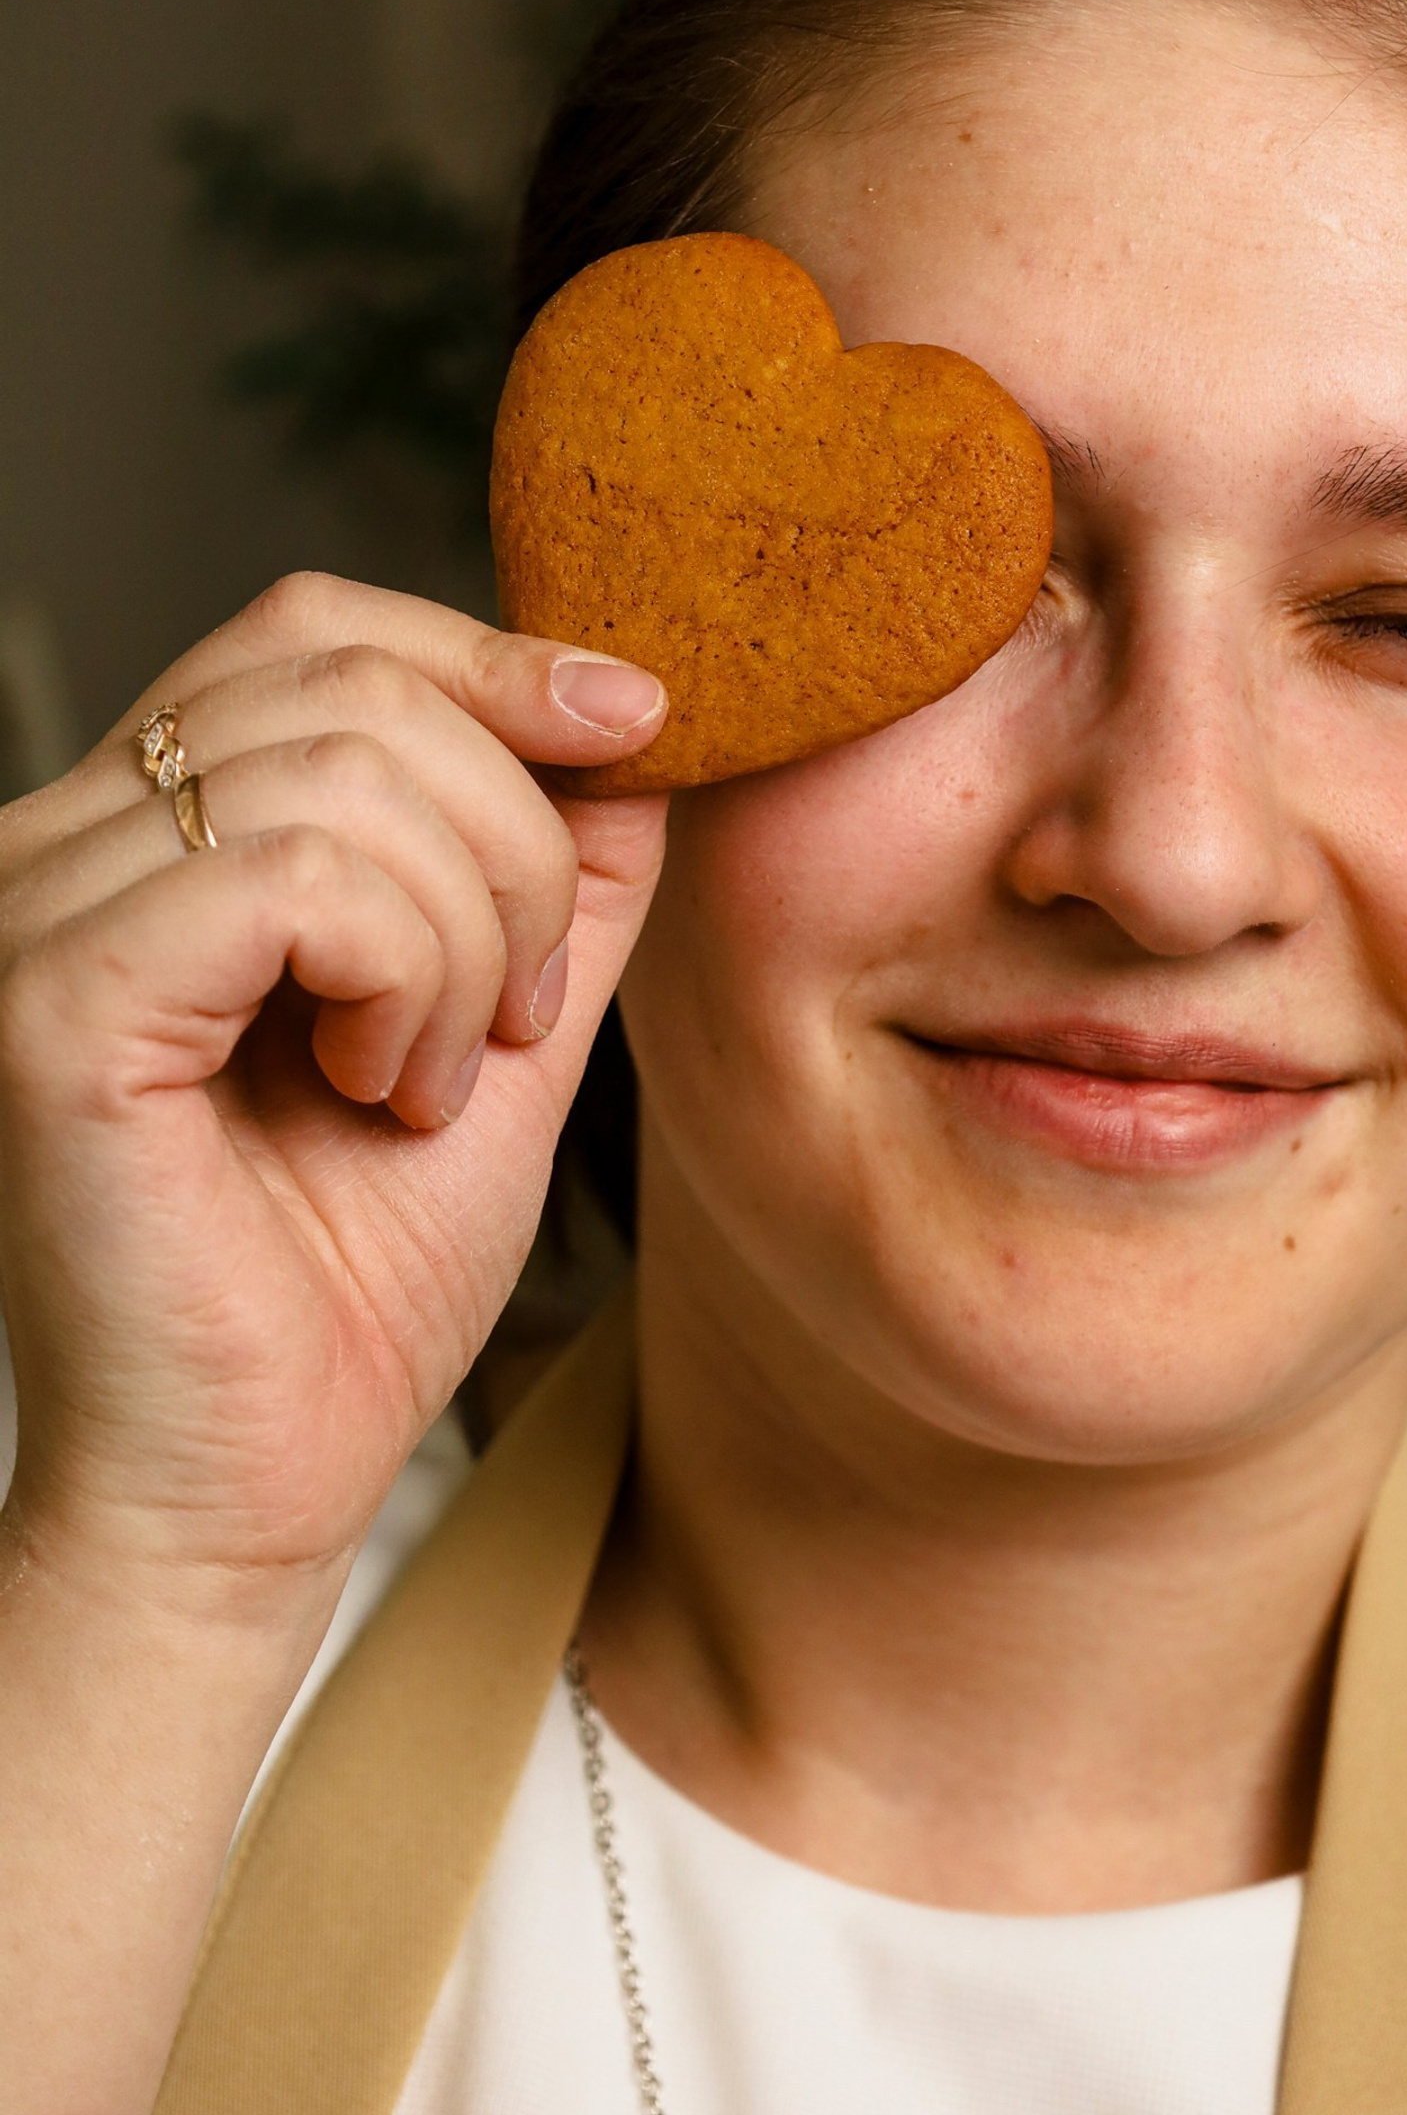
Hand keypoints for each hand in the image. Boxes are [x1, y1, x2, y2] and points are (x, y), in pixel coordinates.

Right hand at [0, 573, 666, 1609]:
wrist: (255, 1485)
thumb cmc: (353, 1282)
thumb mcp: (505, 1027)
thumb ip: (557, 873)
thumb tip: (631, 722)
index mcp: (154, 833)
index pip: (314, 629)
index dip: (493, 653)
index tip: (639, 723)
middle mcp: (61, 842)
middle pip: (349, 679)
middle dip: (512, 837)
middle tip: (522, 1012)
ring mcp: (39, 912)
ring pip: (344, 772)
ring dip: (472, 934)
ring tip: (441, 1074)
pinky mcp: (51, 1002)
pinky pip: (296, 878)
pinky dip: (406, 975)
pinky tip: (390, 1087)